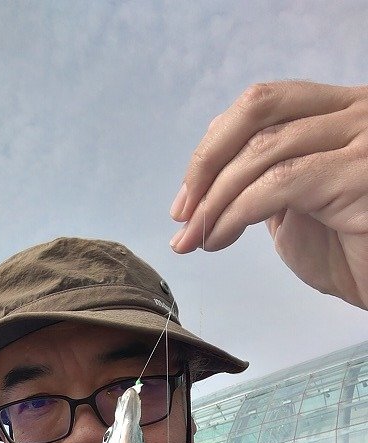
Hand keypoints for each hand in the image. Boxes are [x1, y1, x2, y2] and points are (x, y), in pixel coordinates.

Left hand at [169, 80, 367, 309]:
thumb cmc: (353, 252)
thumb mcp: (297, 207)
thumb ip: (264, 180)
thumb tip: (208, 182)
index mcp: (337, 112)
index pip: (263, 103)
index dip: (214, 145)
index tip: (185, 195)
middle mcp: (355, 111)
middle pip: (258, 113)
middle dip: (206, 165)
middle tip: (181, 214)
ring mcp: (361, 138)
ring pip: (263, 151)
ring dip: (214, 200)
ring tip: (194, 237)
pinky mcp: (358, 173)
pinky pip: (278, 184)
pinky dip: (235, 213)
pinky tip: (219, 239)